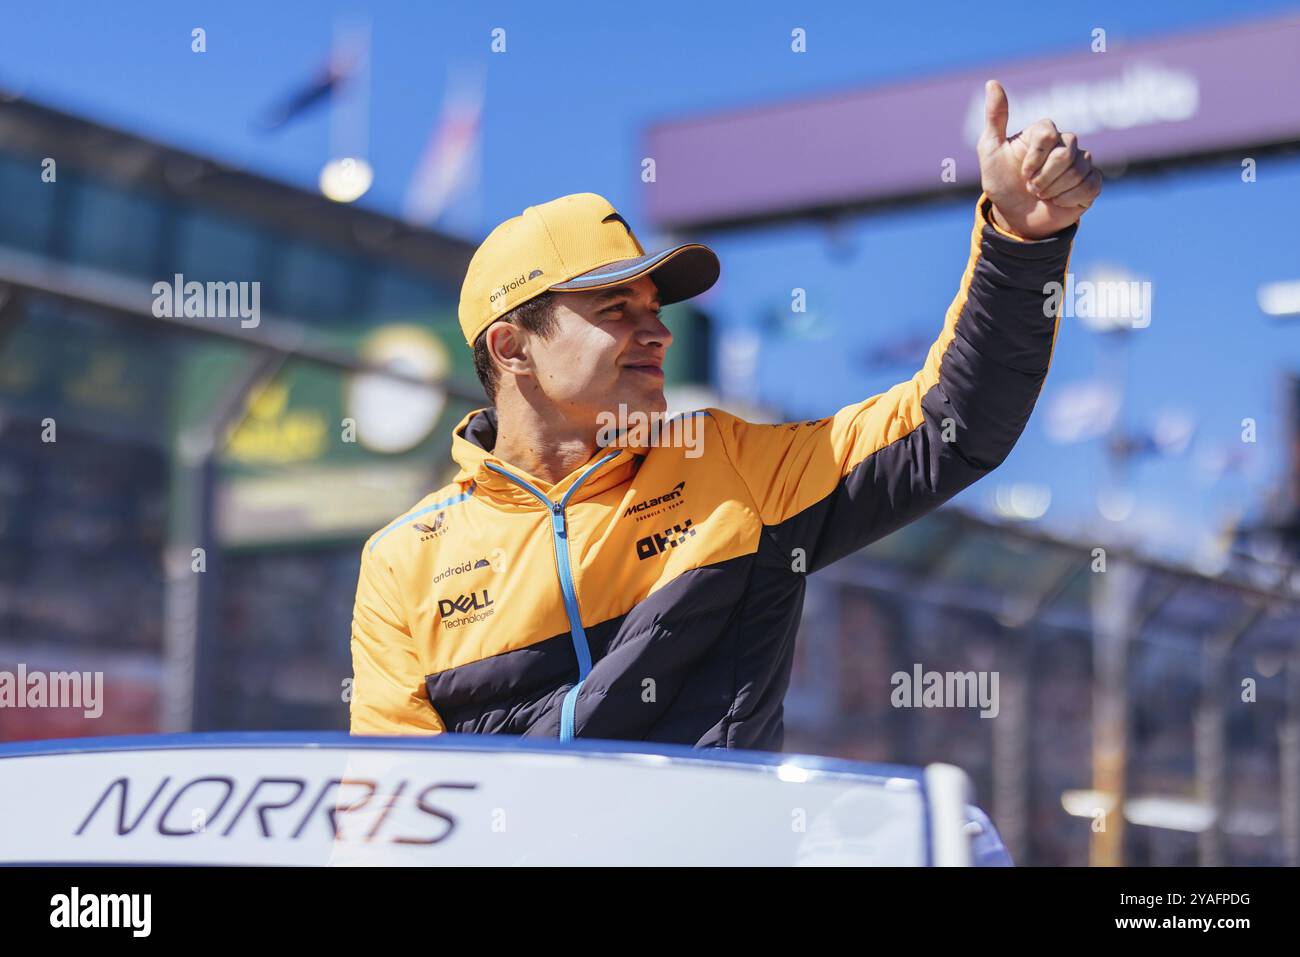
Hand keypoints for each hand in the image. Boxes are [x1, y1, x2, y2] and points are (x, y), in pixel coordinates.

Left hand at [978, 79, 1101, 239]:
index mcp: (1044, 132)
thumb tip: (992, 82)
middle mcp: (1065, 142)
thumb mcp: (990, 151)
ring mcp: (1081, 162)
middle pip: (1066, 152)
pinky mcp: (1091, 182)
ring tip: (1043, 195)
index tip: (1022, 172)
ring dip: (1053, 190)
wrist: (1015, 218)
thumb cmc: (1001, 183)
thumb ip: (995, 117)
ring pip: (1078, 170)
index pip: (1049, 134)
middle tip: (1031, 187)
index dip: (1034, 158)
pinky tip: (1058, 202)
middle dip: (1043, 177)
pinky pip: (1089, 185)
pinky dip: (1069, 199)